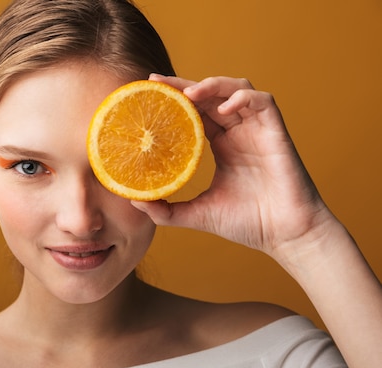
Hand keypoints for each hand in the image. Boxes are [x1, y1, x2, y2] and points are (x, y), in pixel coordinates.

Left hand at [132, 75, 333, 256]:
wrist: (285, 236)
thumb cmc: (247, 223)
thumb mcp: (196, 214)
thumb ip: (166, 210)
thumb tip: (133, 201)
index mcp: (221, 145)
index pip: (195, 111)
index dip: (175, 99)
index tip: (149, 91)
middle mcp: (238, 132)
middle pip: (210, 95)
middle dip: (184, 85)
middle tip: (157, 82)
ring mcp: (257, 130)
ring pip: (235, 89)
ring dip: (212, 85)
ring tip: (189, 94)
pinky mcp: (276, 132)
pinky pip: (262, 101)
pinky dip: (242, 98)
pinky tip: (223, 109)